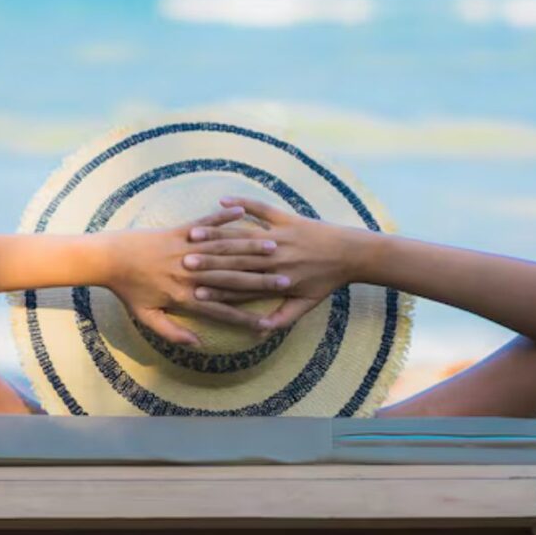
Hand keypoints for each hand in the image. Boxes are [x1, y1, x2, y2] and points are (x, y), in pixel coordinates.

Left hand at [102, 206, 290, 345]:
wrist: (109, 259)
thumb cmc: (126, 290)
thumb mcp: (146, 317)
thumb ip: (172, 333)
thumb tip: (197, 344)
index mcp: (184, 297)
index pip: (221, 311)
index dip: (245, 318)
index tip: (266, 325)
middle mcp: (189, 274)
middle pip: (231, 279)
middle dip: (261, 281)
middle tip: (287, 281)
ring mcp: (186, 250)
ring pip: (224, 250)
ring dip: (250, 248)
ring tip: (275, 248)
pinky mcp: (179, 231)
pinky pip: (206, 223)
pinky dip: (224, 217)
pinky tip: (243, 211)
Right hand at [186, 196, 372, 330]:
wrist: (352, 253)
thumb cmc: (328, 281)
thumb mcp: (306, 305)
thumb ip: (282, 319)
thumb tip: (260, 333)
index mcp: (275, 280)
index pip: (239, 287)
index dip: (216, 290)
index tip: (193, 292)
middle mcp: (274, 258)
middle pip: (234, 260)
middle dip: (207, 262)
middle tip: (183, 263)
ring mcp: (279, 236)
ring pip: (241, 236)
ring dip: (216, 235)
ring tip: (193, 236)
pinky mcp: (286, 218)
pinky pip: (261, 208)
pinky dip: (243, 203)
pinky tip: (224, 201)